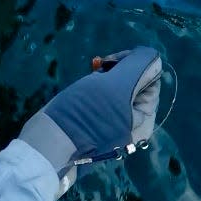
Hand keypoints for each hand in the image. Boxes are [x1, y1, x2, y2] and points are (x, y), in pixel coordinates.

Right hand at [19, 46, 161, 195]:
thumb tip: (152, 55)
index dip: (131, 62)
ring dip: (104, 77)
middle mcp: (134, 122)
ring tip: (89, 77)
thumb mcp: (116, 86)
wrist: (48, 145)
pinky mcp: (97, 122)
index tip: (109, 62)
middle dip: (116, 69)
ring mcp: (115, 123)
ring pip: (117, 87)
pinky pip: (104, 98)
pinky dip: (95, 87)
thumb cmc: (84, 114)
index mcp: (145, 118)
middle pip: (135, 81)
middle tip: (97, 67)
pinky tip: (83, 87)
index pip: (151, 76)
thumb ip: (139, 67)